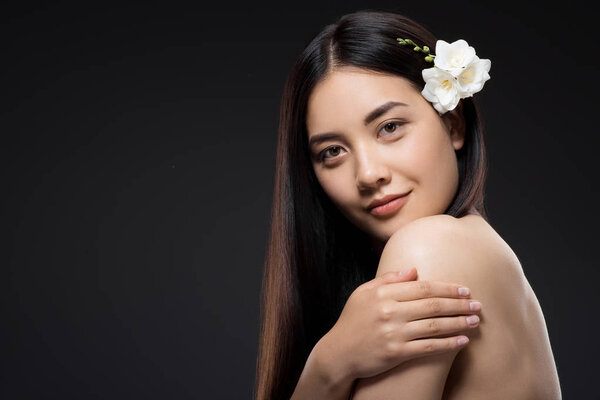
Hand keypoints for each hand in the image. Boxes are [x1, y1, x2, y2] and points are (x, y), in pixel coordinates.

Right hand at [316, 267, 480, 381]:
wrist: (338, 353)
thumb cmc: (352, 321)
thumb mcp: (364, 293)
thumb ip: (388, 280)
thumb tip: (414, 270)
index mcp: (383, 293)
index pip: (423, 287)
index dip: (447, 288)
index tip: (465, 290)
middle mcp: (389, 311)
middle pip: (433, 305)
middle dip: (459, 304)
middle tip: (477, 305)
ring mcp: (393, 332)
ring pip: (434, 325)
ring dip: (459, 323)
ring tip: (475, 322)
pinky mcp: (395, 352)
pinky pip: (428, 347)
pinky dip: (448, 344)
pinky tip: (462, 341)